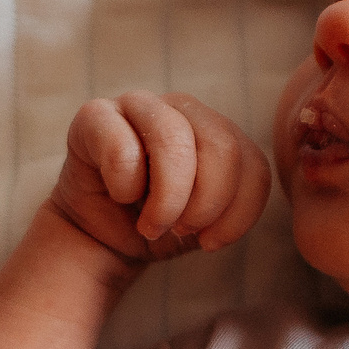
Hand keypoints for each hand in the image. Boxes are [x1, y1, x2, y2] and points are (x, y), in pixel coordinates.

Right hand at [50, 92, 273, 263]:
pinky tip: (119, 196)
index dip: (238, 213)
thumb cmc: (158, 225)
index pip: (253, 164)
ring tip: (152, 226)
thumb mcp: (205, 224)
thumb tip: (232, 206)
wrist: (101, 237)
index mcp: (219, 132)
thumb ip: (232, 205)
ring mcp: (140, 105)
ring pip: (174, 139)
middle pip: (223, 147)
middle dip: (206, 204)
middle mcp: (183, 108)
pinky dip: (125, 187)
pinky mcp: (96, 116)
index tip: (209, 243)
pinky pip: (123, 149)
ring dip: (167, 199)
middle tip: (180, 230)